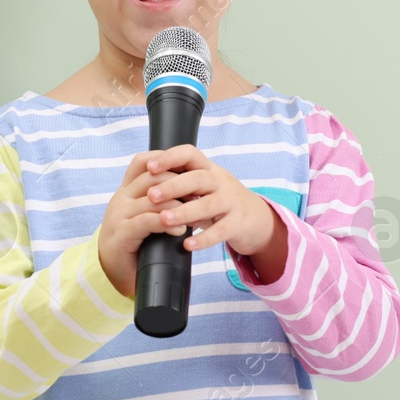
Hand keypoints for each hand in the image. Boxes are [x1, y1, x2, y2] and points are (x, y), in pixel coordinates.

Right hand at [95, 150, 191, 299]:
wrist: (109, 271)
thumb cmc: (132, 243)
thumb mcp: (143, 216)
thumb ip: (156, 202)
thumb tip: (187, 192)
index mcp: (126, 190)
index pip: (143, 162)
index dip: (166, 161)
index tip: (190, 171)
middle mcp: (121, 197)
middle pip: (153, 177)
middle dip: (180, 184)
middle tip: (199, 195)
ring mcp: (119, 214)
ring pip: (153, 199)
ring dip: (178, 206)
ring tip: (194, 216)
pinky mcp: (122, 232)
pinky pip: (147, 221)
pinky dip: (167, 224)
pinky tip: (180, 231)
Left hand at [141, 144, 276, 257]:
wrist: (255, 218)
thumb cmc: (219, 200)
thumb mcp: (203, 187)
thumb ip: (180, 183)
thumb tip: (143, 182)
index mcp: (208, 169)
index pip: (190, 154)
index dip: (170, 157)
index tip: (150, 167)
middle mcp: (220, 181)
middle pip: (198, 178)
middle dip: (173, 186)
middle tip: (151, 196)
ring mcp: (231, 201)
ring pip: (208, 204)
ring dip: (184, 212)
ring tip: (164, 220)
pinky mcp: (238, 223)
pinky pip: (221, 230)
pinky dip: (204, 238)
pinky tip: (187, 245)